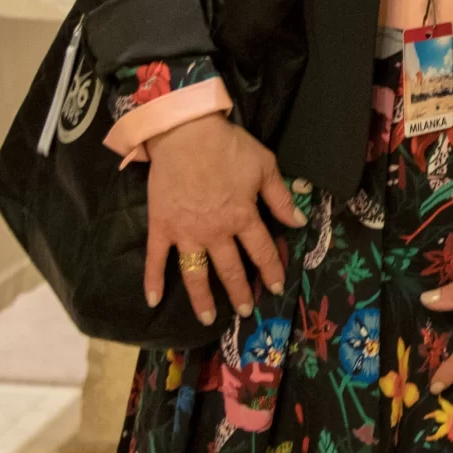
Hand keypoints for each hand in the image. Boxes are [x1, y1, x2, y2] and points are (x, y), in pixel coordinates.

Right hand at [142, 115, 306, 325]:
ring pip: (196, 273)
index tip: (275, 287)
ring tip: (209, 319)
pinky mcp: (161, 227)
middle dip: (240, 292)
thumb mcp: (265, 166)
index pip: (262, 251)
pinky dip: (152, 280)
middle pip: (231, 269)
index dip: (271, 270)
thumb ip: (281, 197)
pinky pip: (156, 259)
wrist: (186, 133)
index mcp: (243, 217)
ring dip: (202, 298)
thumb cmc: (228, 146)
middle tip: (245, 312)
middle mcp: (216, 232)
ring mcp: (186, 232)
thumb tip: (300, 221)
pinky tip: (153, 300)